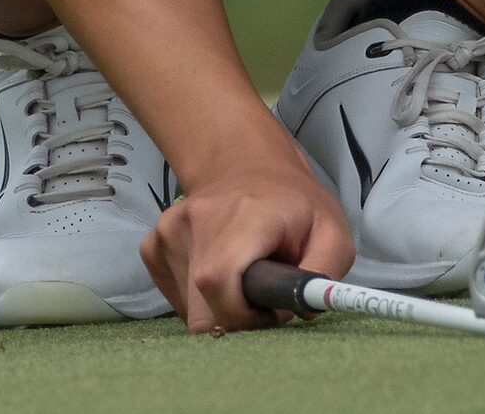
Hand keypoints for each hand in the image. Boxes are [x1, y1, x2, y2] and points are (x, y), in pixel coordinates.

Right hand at [140, 133, 354, 335]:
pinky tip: (221, 273)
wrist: (248, 167)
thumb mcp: (331, 231)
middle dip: (238, 317)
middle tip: (263, 294)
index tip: (271, 310)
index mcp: (242, 213)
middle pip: (203, 311)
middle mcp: (196, 218)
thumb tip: (305, 310)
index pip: (218, 282)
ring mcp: (168, 231)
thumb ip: (324, 272)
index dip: (245, 315)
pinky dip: (200, 300)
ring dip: (220, 308)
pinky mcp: (152, 245)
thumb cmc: (293, 205)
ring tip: (244, 276)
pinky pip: (176, 299)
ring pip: (190, 311)